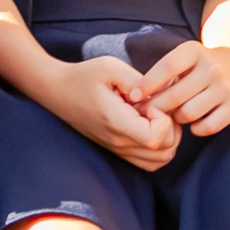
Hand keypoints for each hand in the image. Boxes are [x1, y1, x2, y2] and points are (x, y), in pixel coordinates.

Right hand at [45, 56, 179, 170]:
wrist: (57, 91)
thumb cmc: (82, 77)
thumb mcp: (110, 67)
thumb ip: (138, 80)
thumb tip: (160, 94)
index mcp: (116, 122)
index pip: (155, 138)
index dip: (163, 119)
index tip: (151, 102)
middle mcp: (118, 142)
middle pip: (165, 151)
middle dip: (171, 126)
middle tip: (156, 106)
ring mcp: (118, 150)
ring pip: (162, 159)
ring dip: (168, 138)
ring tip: (155, 115)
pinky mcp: (118, 151)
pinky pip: (150, 162)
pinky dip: (160, 147)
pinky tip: (151, 125)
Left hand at [137, 40, 229, 137]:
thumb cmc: (201, 66)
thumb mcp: (185, 58)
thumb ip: (164, 73)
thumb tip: (135, 97)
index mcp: (195, 51)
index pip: (167, 67)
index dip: (147, 83)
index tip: (133, 96)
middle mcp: (212, 68)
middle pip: (176, 95)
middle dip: (156, 107)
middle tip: (146, 114)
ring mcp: (226, 88)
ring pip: (189, 113)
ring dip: (176, 118)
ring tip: (173, 116)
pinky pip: (208, 127)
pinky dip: (196, 129)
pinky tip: (192, 123)